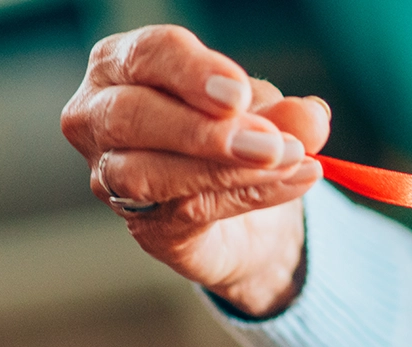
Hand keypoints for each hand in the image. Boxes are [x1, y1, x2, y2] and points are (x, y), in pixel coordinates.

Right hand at [61, 25, 330, 315]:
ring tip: (286, 161)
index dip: (193, 72)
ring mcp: (111, 176)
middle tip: (269, 142)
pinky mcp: (144, 226)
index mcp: (124, 65)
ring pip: (146, 172)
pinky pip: (185, 211)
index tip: (239, 93)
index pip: (148, 55)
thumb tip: (311, 117)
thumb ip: (286, 115)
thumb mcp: (267, 115)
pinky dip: (244, 196)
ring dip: (223, 168)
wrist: (246, 214)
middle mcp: (100, 117)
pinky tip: (289, 182)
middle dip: (204, 130)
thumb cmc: (237, 142)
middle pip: (131, 115)